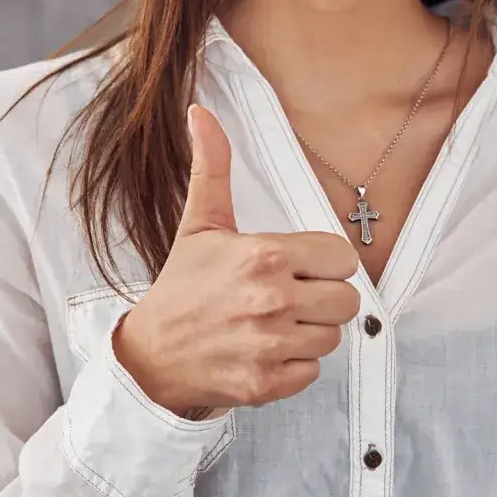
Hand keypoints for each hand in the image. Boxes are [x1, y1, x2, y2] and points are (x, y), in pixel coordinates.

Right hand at [112, 104, 360, 416]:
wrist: (149, 354)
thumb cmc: (181, 287)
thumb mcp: (200, 224)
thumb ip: (212, 167)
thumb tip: (201, 113)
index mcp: (265, 256)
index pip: (343, 258)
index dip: (324, 263)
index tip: (299, 267)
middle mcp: (272, 300)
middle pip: (347, 300)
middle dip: (322, 298)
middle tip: (288, 297)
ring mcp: (270, 345)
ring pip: (332, 337)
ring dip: (309, 332)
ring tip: (275, 323)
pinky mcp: (267, 383)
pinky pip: (313, 371)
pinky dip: (294, 365)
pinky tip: (266, 350)